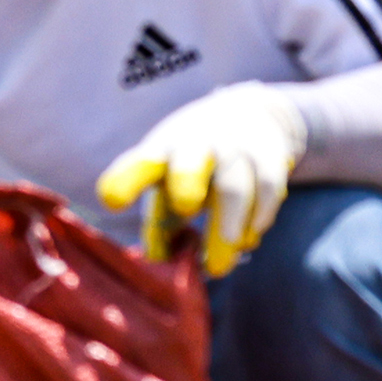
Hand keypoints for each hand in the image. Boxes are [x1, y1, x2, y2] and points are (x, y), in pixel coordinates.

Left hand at [101, 80, 306, 274]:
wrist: (247, 113)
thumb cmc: (191, 164)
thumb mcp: (168, 184)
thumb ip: (159, 225)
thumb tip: (158, 266)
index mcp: (161, 152)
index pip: (140, 164)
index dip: (126, 180)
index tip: (111, 200)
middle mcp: (196, 145)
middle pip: (190, 162)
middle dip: (187, 181)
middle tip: (185, 208)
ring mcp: (235, 149)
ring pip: (234, 186)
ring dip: (227, 226)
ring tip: (218, 266)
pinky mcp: (270, 157)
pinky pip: (267, 191)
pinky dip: (258, 219)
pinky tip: (247, 241)